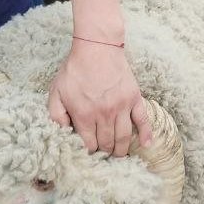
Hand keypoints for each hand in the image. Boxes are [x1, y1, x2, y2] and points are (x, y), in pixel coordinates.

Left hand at [49, 37, 151, 156]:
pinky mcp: (134, 99)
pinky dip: (146, 134)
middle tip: (104, 155)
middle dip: (105, 153)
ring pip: (123, 137)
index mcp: (85, 115)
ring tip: (119, 155)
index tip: (89, 152)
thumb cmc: (75, 69)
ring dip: (121, 150)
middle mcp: (104, 115)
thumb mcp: (56, 92)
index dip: (89, 151)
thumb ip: (56, 116)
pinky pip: (143, 120)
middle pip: (107, 143)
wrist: (97, 47)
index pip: (89, 145)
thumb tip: (64, 133)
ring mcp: (122, 107)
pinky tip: (147, 144)